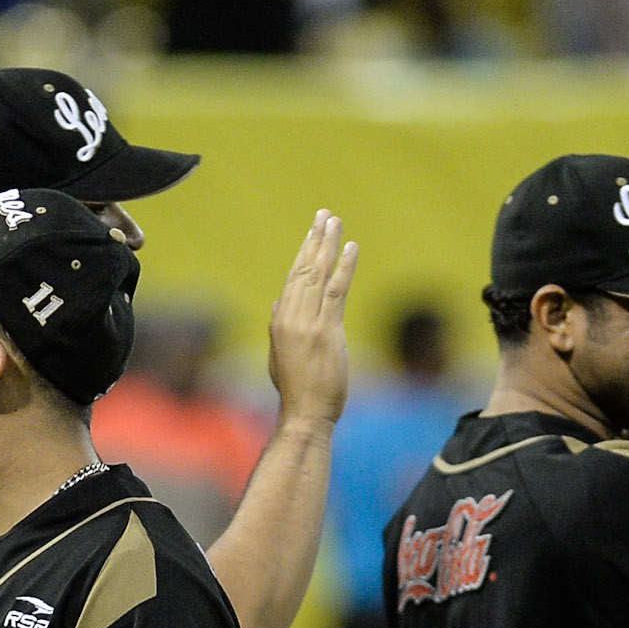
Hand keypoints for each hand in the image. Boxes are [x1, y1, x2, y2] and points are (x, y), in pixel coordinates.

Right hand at [268, 209, 357, 426]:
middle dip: (315, 240)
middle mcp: (291, 318)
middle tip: (324, 214)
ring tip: (335, 221)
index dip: (304, 252)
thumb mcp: (280, 355)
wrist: (304, 414)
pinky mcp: (327, 332)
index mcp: (280, 322)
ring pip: (318, 275)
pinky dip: (344, 267)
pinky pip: (336, 291)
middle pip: (304, 270)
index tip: (313, 231)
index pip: (293, 279)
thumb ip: (279, 326)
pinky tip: (350, 247)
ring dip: (328, 245)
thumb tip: (278, 302)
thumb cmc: (296, 390)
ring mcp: (308, 324)